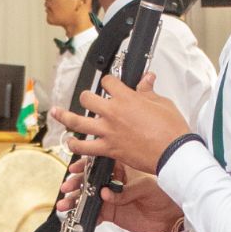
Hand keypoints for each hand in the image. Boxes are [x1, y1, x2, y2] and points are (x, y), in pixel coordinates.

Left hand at [55, 72, 187, 175]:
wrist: (172, 152)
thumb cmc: (171, 129)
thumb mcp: (161, 103)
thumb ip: (148, 91)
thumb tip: (147, 79)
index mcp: (126, 97)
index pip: (108, 82)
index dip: (108, 81)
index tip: (110, 84)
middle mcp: (113, 113)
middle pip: (87, 98)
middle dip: (87, 97)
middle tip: (88, 100)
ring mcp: (108, 131)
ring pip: (78, 122)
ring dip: (66, 117)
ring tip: (57, 113)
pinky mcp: (109, 149)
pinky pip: (85, 148)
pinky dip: (75, 146)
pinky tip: (70, 143)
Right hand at [58, 159, 181, 231]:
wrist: (171, 215)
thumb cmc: (163, 194)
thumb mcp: (144, 187)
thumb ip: (124, 191)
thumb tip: (105, 194)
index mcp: (121, 168)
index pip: (99, 164)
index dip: (85, 166)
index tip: (74, 169)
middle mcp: (113, 181)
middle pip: (89, 180)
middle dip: (75, 184)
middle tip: (68, 187)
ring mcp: (110, 197)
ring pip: (88, 197)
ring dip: (75, 200)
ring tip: (65, 204)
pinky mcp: (111, 213)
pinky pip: (94, 213)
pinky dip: (83, 215)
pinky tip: (75, 216)